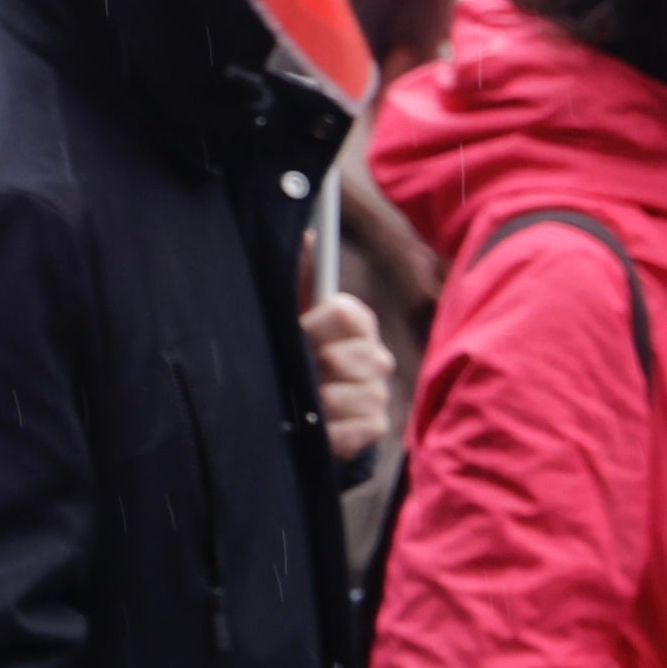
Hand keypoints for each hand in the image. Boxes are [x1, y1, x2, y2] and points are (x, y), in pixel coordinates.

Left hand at [304, 278, 393, 462]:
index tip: (298, 332)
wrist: (291, 416)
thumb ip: (296, 277)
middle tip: (293, 373)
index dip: (315, 325)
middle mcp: (375, 357)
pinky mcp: (373, 427)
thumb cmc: (289, 356)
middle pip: (345, 356)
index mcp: (356, 325)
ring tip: (299, 402)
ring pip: (341, 395)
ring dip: (312, 401)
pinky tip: (312, 427)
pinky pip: (350, 430)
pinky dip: (324, 432)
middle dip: (311, 367)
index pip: (346, 313)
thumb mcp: (289, 315)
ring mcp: (377, 394)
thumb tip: (306, 236)